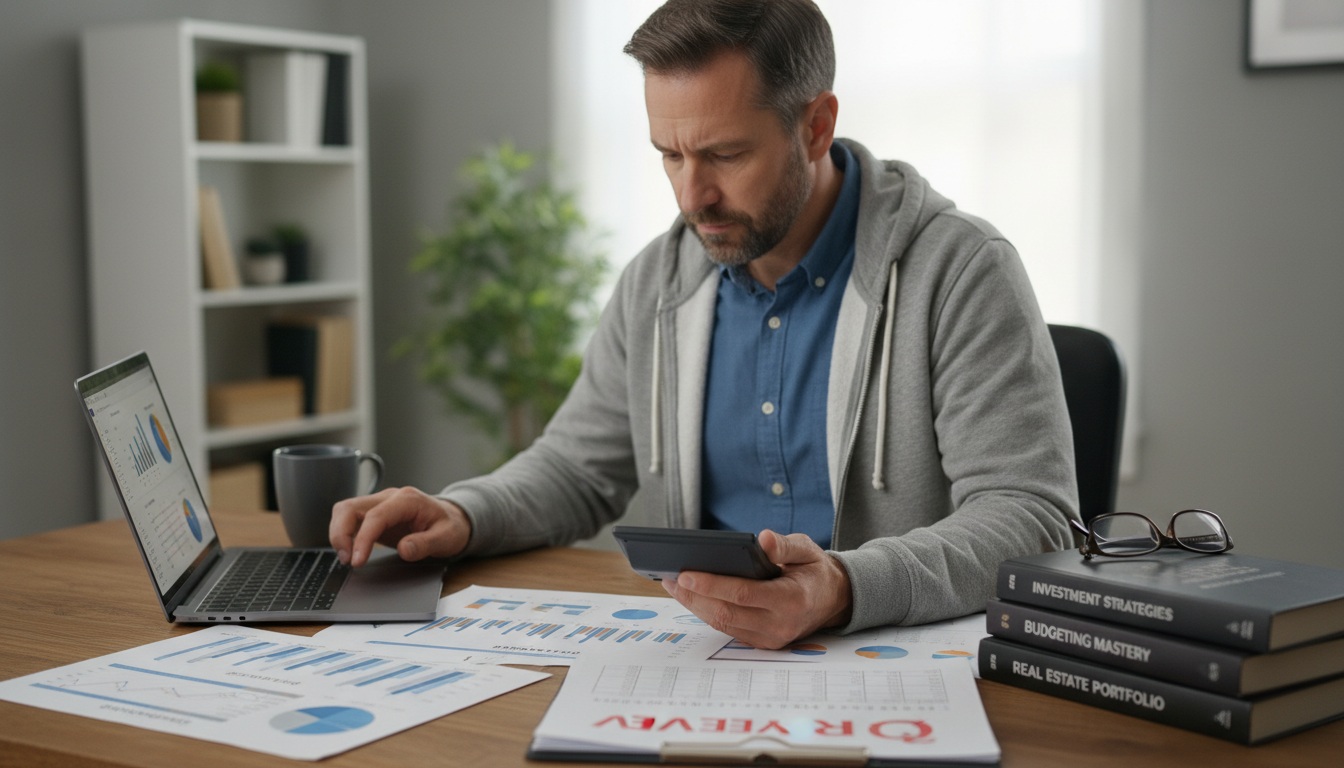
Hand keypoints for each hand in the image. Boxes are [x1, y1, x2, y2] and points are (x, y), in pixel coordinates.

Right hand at [329, 487, 471, 566]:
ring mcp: (379, 503)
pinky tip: (349, 552)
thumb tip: (404, 549)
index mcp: (407, 500)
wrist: (453, 519)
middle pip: (350, 507)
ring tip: (346, 558)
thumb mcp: (447, 538)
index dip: (362, 538)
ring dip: (338, 533)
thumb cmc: (450, 527)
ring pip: (344, 510)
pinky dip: (343, 534)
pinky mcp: (373, 513)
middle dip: (341, 534)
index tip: (357, 561)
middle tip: (346, 561)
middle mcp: (389, 497)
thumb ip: (426, 544)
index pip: (375, 516)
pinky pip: (349, 518)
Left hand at [661, 529, 852, 648]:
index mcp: (792, 600)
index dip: (712, 584)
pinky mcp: (762, 643)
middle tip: (669, 577)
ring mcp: (770, 638)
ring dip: (694, 605)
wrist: (833, 599)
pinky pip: (728, 628)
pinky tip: (691, 595)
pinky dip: (706, 612)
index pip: (744, 594)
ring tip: (672, 584)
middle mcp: (780, 625)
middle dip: (693, 596)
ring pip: (723, 624)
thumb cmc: (814, 570)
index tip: (685, 573)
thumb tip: (762, 539)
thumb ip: (785, 545)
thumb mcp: (807, 550)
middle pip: (726, 613)